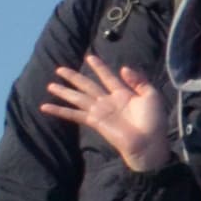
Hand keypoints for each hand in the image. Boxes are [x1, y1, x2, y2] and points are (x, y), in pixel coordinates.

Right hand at [38, 54, 172, 170]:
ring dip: (64, 91)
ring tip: (51, 85)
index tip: (90, 57)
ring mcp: (100, 111)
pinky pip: (74, 114)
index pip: (108, 76)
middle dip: (74, 77)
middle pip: (88, 85)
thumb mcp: (151, 95)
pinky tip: (46, 107)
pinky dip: (60, 111)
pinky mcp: (94, 122)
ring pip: (78, 97)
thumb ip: (138, 81)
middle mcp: (109, 101)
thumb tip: (123, 68)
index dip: (99, 67)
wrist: (149, 143)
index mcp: (124, 93)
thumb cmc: (154, 121)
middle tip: (60, 69)